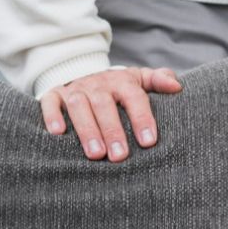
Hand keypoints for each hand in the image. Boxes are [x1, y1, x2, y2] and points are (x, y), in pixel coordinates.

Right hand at [39, 67, 182, 161]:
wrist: (84, 72)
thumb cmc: (118, 86)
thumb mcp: (140, 79)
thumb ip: (159, 80)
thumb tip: (177, 87)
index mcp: (122, 81)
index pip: (135, 97)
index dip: (142, 118)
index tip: (148, 142)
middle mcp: (97, 84)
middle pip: (105, 105)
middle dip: (113, 131)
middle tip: (120, 156)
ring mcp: (74, 89)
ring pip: (79, 106)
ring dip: (87, 129)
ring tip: (96, 155)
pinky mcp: (53, 94)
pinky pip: (50, 102)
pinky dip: (52, 116)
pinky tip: (58, 133)